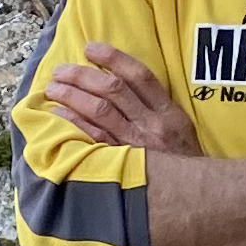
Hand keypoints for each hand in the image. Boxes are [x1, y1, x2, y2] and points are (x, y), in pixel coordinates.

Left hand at [45, 43, 202, 158]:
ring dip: (73, 95)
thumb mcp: (179, 128)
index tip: (91, 48)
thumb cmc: (181, 160)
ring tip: (53, 87)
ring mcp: (135, 145)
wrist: (192, 197)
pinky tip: (59, 113)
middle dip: (83, 75)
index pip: (140, 76)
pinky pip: (93, 138)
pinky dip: (74, 122)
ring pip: (100, 110)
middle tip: (61, 70)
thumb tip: (120, 81)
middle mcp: (151, 125)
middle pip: (113, 90)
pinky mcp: (121, 163)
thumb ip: (155, 106)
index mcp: (167, 113)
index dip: (114, 58)